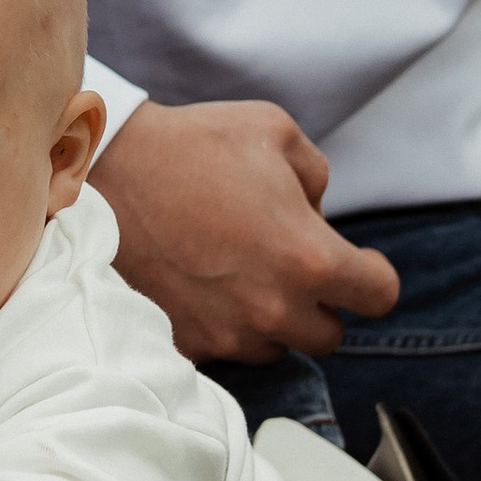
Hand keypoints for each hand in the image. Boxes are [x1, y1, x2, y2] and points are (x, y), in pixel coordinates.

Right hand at [90, 97, 400, 360]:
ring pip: (275, 346)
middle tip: (289, 267)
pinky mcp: (187, 344)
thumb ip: (316, 177)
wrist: (101, 175)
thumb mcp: (275, 132)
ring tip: (237, 274)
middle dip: (320, 303)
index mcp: (309, 257)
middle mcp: (275, 308)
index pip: (378, 295)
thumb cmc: (190, 146)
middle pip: (329, 334)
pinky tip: (200, 285)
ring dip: (270, 318)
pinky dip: (222, 325)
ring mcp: (228, 333)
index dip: (372, 276)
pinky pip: (224, 349)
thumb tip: (315, 213)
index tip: (357, 265)